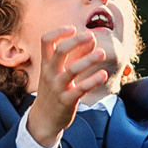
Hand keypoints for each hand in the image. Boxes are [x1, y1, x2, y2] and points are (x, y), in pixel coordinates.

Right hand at [24, 26, 110, 147]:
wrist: (44, 119)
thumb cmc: (54, 90)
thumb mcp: (59, 72)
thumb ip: (76, 56)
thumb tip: (92, 40)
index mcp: (46, 63)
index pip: (46, 41)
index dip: (59, 32)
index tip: (73, 29)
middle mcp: (49, 73)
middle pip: (60, 51)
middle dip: (76, 41)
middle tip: (91, 35)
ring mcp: (57, 87)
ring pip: (72, 70)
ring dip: (88, 60)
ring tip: (102, 53)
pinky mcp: (67, 101)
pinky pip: (81, 89)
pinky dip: (93, 80)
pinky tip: (104, 74)